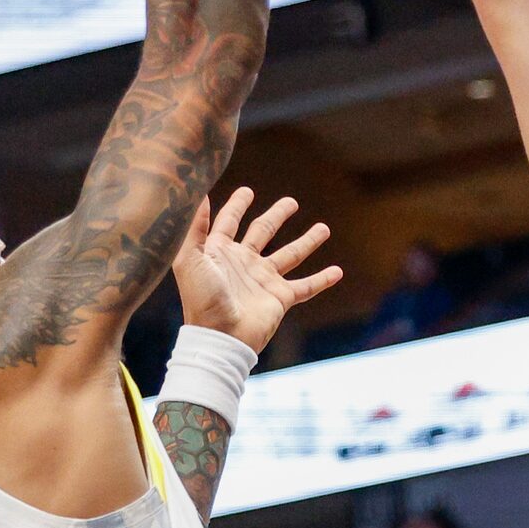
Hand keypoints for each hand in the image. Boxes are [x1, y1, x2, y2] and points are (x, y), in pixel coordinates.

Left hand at [173, 188, 342, 353]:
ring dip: (307, 241)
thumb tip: (198, 195)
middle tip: (291, 202)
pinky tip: (338, 271)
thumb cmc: (201, 299)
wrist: (220, 336)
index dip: (237, 206)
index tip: (247, 191)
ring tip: (324, 228)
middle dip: (277, 216)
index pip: (230, 222)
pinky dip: (322, 279)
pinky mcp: (280, 297)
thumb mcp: (190, 258)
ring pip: (290, 254)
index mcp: (220, 252)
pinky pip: (306, 286)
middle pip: (264, 232)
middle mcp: (244, 263)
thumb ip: (195, 227)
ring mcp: (264, 280)